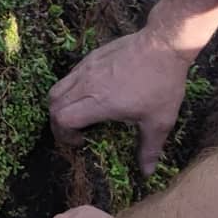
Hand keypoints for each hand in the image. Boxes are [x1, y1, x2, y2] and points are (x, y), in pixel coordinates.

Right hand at [49, 25, 194, 170]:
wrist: (163, 44)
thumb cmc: (162, 84)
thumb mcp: (159, 121)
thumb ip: (149, 148)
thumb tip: (146, 173)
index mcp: (100, 102)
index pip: (63, 119)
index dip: (65, 135)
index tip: (82, 141)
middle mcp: (87, 85)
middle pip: (54, 104)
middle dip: (58, 123)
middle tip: (75, 131)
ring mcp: (86, 68)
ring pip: (57, 88)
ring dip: (61, 105)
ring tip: (79, 112)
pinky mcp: (90, 57)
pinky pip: (69, 76)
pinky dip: (70, 90)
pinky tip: (90, 94)